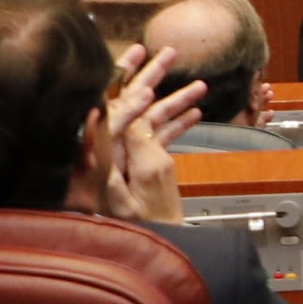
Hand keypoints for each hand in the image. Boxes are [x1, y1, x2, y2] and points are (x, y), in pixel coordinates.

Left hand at [102, 45, 201, 220]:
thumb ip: (139, 141)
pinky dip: (176, 126)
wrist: (161, 250)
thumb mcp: (148, 180)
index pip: (115, 114)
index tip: (150, 82)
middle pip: (128, 107)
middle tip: (165, 53)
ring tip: (199, 84)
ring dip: (175, 102)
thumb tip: (133, 107)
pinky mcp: (139, 169)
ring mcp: (125, 161)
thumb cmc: (149, 226)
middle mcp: (109, 156)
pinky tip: (195, 113)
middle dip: (149, 78)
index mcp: (103, 158)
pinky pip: (156, 140)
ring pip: (149, 122)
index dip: (132, 94)